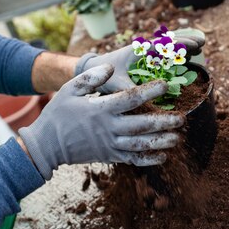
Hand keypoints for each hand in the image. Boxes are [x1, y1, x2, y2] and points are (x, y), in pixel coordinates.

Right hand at [18, 64, 183, 179]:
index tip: (165, 84)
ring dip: (160, 141)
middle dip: (163, 121)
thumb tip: (110, 68)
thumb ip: (90, 78)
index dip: (150, 91)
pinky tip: (163, 156)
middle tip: (181, 117)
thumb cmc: (58, 114)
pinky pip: (132, 159)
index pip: (131, 99)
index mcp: (101, 109)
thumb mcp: (69, 90)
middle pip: (141, 125)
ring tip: (177, 137)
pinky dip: (148, 160)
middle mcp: (109, 128)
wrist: (47, 145)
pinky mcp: (109, 156)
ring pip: (140, 144)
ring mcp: (110, 144)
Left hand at [75, 33, 204, 93]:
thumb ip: (130, 92)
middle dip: (185, 41)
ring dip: (182, 47)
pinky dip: (175, 56)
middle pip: (168, 43)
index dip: (179, 45)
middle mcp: (144, 52)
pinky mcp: (145, 64)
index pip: (162, 45)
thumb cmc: (104, 77)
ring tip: (200, 47)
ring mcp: (145, 57)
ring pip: (167, 48)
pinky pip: (163, 58)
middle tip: (202, 42)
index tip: (195, 46)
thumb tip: (145, 104)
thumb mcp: (116, 84)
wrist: (94, 74)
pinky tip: (186, 60)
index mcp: (138, 52)